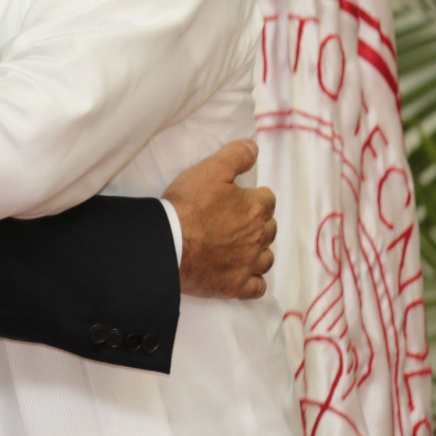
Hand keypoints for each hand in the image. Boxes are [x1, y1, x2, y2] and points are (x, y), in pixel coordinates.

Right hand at [163, 139, 276, 299]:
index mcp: (255, 208)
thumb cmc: (186, 206)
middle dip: (259, 223)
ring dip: (259, 251)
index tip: (241, 198)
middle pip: (270, 228)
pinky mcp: (235, 286)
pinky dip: (254, 281)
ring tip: (243, 247)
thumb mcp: (209, 170)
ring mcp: (248, 264)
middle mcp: (257, 237)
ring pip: (267, 257)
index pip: (267, 199)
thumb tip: (254, 147)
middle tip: (237, 220)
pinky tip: (244, 274)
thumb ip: (235, 156)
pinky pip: (257, 287)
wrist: (166, 244)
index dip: (255, 197)